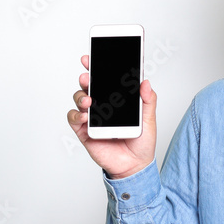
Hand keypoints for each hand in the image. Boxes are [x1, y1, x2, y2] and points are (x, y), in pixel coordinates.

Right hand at [67, 54, 156, 178]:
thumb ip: (148, 101)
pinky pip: (74, 119)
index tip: (92, 58)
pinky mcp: (84, 131)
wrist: (135, 166)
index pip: (105, 79)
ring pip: (79, 99)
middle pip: (89, 85)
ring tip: (89, 100)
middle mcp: (102, 105)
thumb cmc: (141, 143)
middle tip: (88, 77)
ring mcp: (92, 117)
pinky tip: (85, 117)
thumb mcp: (149, 120)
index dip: (97, 67)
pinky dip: (77, 115)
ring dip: (81, 96)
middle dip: (86, 78)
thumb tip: (145, 82)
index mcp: (117, 100)